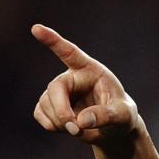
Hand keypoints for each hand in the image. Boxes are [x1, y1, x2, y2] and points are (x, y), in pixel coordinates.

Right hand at [31, 24, 139, 145]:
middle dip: (62, 111)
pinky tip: (66, 128)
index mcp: (91, 70)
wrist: (113, 129)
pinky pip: (39, 114)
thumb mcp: (123, 116)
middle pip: (55, 87)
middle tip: (76, 129)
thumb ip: (106, 116)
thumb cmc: (121, 116)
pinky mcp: (48, 105)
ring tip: (80, 129)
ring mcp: (58, 91)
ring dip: (61, 122)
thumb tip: (81, 121)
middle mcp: (71, 77)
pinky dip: (51, 126)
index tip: (36, 28)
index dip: (53, 40)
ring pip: (46, 104)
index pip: (70, 52)